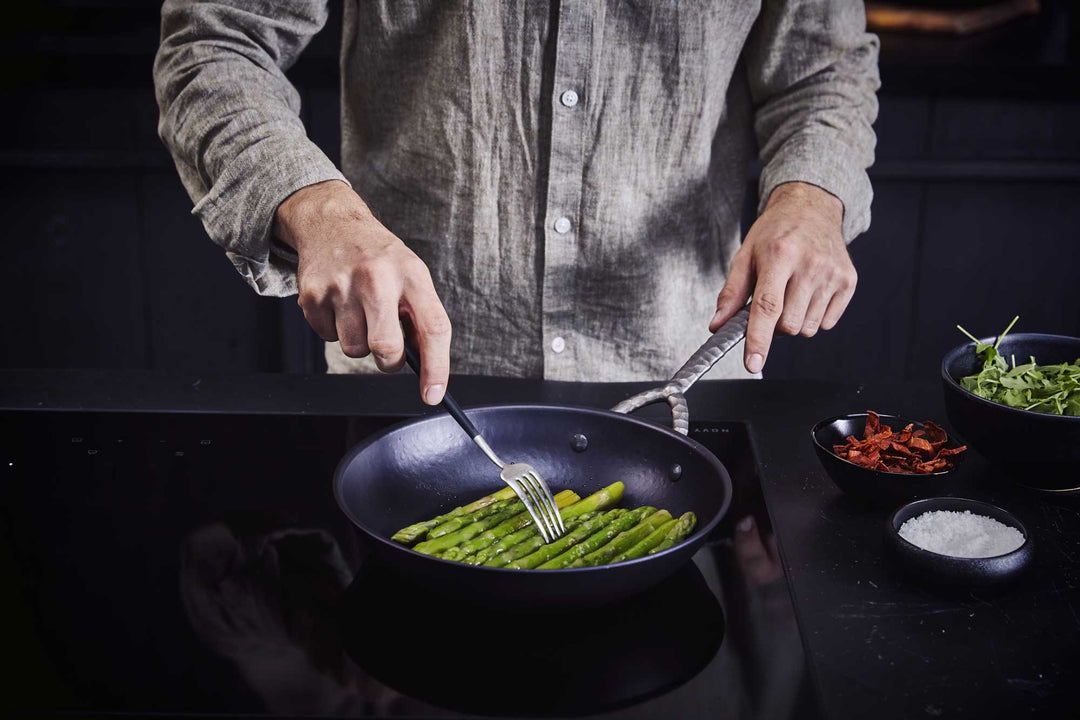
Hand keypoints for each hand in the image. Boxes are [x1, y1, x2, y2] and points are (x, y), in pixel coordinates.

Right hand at [274, 180, 450, 404]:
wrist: (332, 223)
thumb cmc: (380, 258)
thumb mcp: (411, 274)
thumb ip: (421, 316)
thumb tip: (425, 367)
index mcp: (411, 273)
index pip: (433, 328)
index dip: (436, 367)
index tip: (433, 394)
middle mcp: (377, 277)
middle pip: (386, 349)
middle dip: (389, 360)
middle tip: (388, 346)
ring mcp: (341, 285)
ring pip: (355, 350)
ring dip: (359, 341)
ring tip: (359, 310)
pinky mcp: (312, 294)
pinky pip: (327, 338)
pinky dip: (335, 329)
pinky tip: (339, 303)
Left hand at [709, 182, 855, 374]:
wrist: (812, 208)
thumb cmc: (775, 233)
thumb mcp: (745, 255)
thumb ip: (731, 293)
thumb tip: (718, 325)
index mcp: (779, 255)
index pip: (767, 307)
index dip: (759, 339)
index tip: (753, 363)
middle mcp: (810, 264)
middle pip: (788, 324)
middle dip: (774, 325)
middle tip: (772, 302)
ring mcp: (832, 273)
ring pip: (807, 328)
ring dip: (794, 321)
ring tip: (791, 293)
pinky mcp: (849, 281)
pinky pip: (827, 323)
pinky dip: (813, 317)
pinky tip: (808, 293)